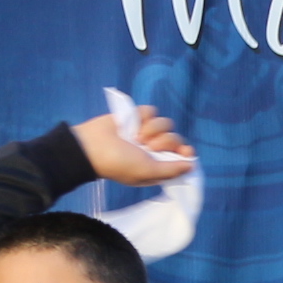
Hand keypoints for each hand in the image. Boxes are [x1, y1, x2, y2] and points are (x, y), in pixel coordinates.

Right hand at [74, 105, 193, 185]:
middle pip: (176, 138)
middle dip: (165, 142)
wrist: (91, 147)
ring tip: (137, 137)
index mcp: (158, 163)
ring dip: (154, 129)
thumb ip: (171, 170)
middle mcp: (154, 147)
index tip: (185, 151)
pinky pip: (151, 110)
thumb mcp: (147, 172)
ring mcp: (145, 131)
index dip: (186, 152)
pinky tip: (132, 124)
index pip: (182, 156)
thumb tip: (192, 165)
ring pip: (166, 123)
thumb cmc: (119, 164)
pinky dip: (143, 116)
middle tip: (148, 147)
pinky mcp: (135, 116)